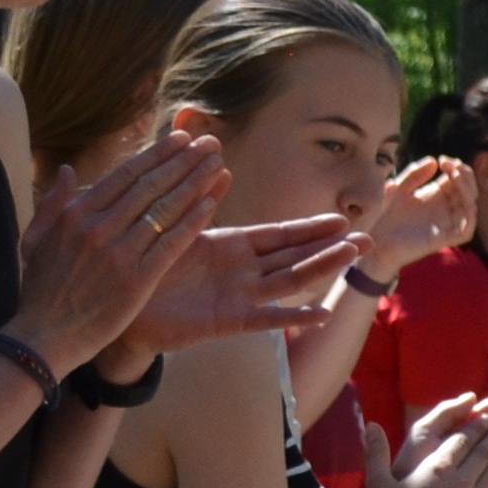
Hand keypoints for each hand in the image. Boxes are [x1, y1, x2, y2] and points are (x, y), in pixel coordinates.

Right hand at [9, 128, 228, 366]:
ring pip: (165, 209)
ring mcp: (119, 253)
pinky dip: (192, 221)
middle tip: (209, 143)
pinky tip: (211, 204)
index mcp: (75, 214)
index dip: (156, 155)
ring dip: (195, 184)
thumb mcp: (35, 240)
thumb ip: (52, 203)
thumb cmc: (41, 289)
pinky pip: (171, 243)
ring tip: (217, 165)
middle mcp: (98, 228)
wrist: (44, 336)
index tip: (180, 140)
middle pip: (150, 186)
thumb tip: (66, 169)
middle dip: (183, 161)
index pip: (124, 175)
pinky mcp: (137, 280)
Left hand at [113, 213, 370, 361]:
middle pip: (294, 257)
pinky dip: (293, 316)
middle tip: (366, 240)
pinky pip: (265, 318)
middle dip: (329, 247)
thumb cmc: (146, 268)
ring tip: (352, 257)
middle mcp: (242, 271)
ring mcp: (239, 297)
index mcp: (231, 247)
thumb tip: (220, 166)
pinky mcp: (227, 321)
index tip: (341, 220)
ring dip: (321, 269)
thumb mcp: (174, 229)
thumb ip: (200, 202)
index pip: (279, 235)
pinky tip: (321, 313)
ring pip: (288, 280)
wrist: (121, 308)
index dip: (310, 228)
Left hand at [363, 157, 477, 280]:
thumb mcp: (399, 189)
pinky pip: (467, 229)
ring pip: (470, 206)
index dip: (455, 167)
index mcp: (437, 195)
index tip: (442, 160)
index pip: (457, 179)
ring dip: (468, 189)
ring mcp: (447, 224)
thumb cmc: (388, 217)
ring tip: (456, 175)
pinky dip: (469, 213)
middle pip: (468, 190)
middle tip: (451, 165)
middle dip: (464, 174)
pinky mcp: (446, 239)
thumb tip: (434, 161)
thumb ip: (413, 174)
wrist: (378, 242)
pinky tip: (461, 199)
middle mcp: (446, 208)